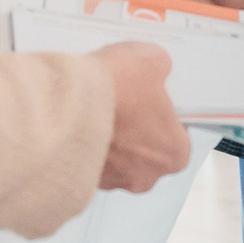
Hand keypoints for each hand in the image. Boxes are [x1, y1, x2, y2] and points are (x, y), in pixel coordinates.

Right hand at [92, 41, 190, 192]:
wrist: (65, 105)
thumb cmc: (117, 90)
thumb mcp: (153, 60)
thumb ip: (160, 68)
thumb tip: (154, 68)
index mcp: (175, 154)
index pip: (177, 135)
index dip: (163, 113)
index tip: (151, 97)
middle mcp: (145, 177)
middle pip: (145, 149)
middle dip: (135, 126)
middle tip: (123, 99)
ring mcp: (111, 182)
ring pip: (114, 156)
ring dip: (108, 135)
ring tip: (96, 106)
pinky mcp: (80, 179)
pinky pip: (88, 158)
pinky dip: (85, 141)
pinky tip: (79, 118)